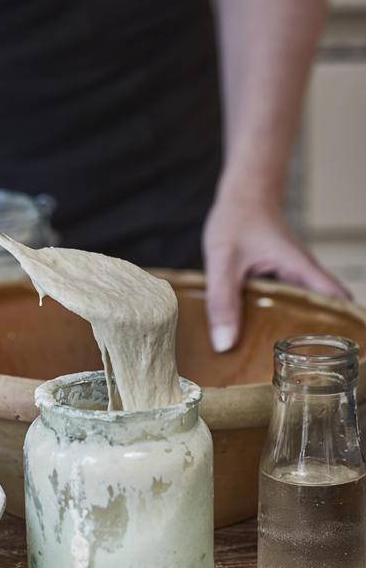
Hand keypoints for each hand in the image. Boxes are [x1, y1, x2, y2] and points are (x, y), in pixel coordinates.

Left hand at [202, 189, 349, 351]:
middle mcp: (303, 276)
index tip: (344, 352)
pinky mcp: (282, 281)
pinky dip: (282, 321)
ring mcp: (294, 279)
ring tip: (288, 365)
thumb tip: (225, 344)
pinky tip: (265, 341)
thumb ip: (222, 301)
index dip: (345, 327)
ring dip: (299, 333)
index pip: (336, 302)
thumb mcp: (223, 261)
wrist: (241, 195)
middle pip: (323, 313)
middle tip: (309, 372)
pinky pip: (288, 305)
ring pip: (304, 311)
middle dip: (319, 341)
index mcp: (301, 270)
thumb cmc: (238, 218)